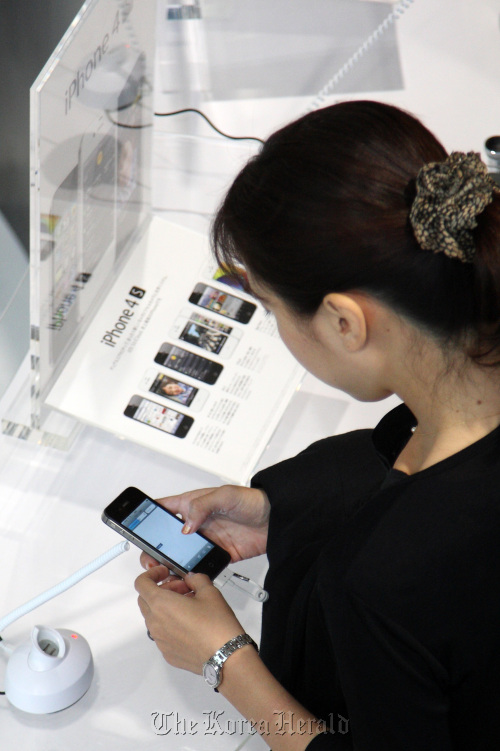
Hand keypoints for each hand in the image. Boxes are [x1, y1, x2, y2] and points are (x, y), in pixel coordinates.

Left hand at [135, 565, 244, 671]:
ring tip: (189, 606)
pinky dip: (170, 624)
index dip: (151, 573)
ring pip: (153, 617)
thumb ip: (196, 579)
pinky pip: (162, 634)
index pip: (141, 583)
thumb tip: (191, 579)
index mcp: (161, 603)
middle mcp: (155, 622)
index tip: (165, 573)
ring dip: (165, 607)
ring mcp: (159, 640)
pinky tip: (190, 624)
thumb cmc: (216, 623)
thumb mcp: (209, 591)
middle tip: (182, 589)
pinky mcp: (167, 653)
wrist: (225, 656)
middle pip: (145, 600)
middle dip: (161, 589)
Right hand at [140, 485, 268, 568]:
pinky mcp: (216, 555)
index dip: (146, 516)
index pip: (163, 509)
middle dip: (153, 547)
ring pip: (179, 554)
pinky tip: (184, 578)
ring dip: (170, 563)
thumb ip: (202, 507)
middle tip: (150, 557)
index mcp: (192, 504)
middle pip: (166, 536)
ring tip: (164, 570)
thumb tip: (185, 525)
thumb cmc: (251, 501)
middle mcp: (196, 523)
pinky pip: (198, 567)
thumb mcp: (224, 495)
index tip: (134, 525)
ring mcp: (205, 540)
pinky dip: (189, 574)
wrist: (276, 520)